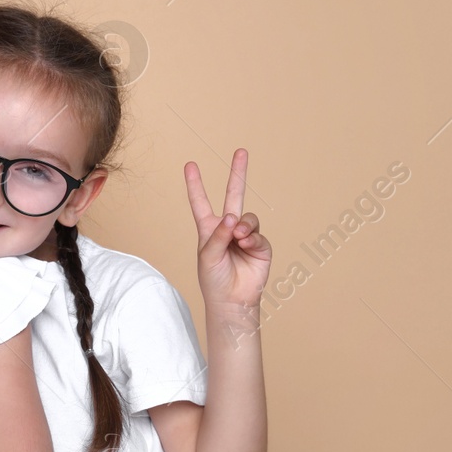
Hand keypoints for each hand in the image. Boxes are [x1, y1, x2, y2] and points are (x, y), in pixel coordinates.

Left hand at [184, 148, 271, 308]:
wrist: (232, 300)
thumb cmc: (213, 279)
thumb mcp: (208, 255)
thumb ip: (219, 235)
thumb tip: (233, 217)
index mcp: (209, 228)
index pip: (201, 202)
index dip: (195, 184)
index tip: (190, 165)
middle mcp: (228, 228)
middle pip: (234, 194)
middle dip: (238, 173)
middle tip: (241, 151)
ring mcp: (246, 235)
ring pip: (248, 217)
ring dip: (243, 226)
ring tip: (238, 238)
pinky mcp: (260, 246)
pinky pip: (257, 235)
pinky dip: (251, 239)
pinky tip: (245, 246)